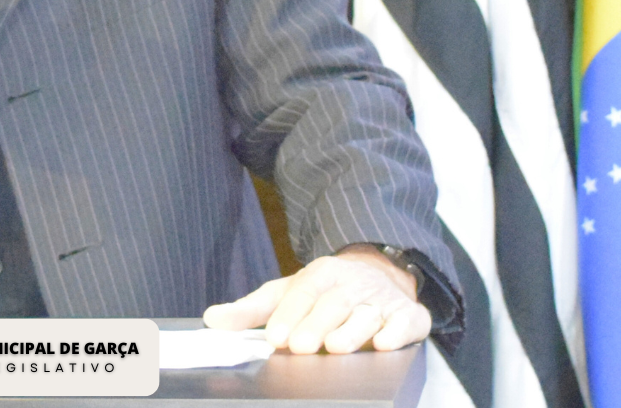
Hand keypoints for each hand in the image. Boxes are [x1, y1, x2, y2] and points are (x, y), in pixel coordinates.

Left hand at [201, 246, 429, 353]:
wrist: (377, 273)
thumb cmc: (323, 292)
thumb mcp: (285, 293)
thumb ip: (250, 309)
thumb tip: (212, 320)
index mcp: (321, 275)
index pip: (303, 292)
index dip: (289, 314)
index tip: (274, 337)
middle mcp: (352, 285)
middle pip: (334, 304)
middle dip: (316, 325)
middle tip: (299, 347)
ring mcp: (382, 300)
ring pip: (368, 314)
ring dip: (353, 331)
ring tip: (336, 347)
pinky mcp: (409, 315)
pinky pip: (408, 321)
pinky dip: (399, 331)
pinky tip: (386, 343)